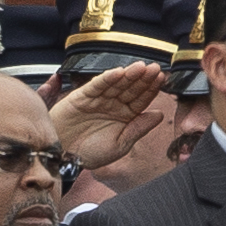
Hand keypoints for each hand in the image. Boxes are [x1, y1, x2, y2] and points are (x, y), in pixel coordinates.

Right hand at [48, 61, 168, 171]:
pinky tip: (119, 72)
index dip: (151, 89)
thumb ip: (139, 129)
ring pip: (116, 84)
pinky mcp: (83, 96)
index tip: (162, 79)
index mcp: (125, 117)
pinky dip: (107, 78)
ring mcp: (99, 99)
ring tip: (141, 67)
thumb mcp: (120, 145)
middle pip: (131, 88)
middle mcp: (113, 105)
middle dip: (143, 78)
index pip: (141, 100)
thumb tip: (160, 115)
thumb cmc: (90, 154)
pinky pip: (96, 85)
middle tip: (155, 68)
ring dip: (128, 75)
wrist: (63, 158)